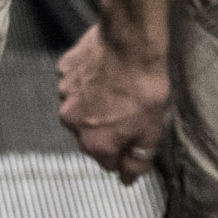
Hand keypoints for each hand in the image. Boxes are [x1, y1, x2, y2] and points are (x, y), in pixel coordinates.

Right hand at [57, 23, 170, 183]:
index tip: (137, 149)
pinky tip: (107, 77)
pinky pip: (76, 85)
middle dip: (109, 133)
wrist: (131, 42)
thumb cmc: (143, 85)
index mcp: (94, 142)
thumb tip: (129, 175)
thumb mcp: (152, 130)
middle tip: (131, 119)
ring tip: (119, 94)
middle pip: (91, 138)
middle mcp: (73, 121)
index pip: (109, 165)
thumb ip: (138, 157)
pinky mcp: (65, 69)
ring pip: (81, 110)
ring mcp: (65, 92)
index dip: (126, 157)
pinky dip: (88, 85)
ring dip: (96, 108)